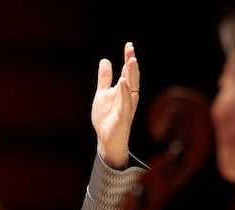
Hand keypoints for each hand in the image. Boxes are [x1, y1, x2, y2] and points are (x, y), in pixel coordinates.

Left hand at [92, 41, 139, 168]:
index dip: (128, 59)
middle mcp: (128, 96)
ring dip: (131, 74)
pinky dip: (124, 92)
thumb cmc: (107, 118)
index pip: (127, 72)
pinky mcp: (124, 116)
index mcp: (124, 90)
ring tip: (131, 60)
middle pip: (131, 77)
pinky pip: (126, 103)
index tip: (128, 46)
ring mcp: (127, 106)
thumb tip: (105, 60)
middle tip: (130, 49)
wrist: (107, 140)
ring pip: (131, 88)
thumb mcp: (102, 94)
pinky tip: (122, 82)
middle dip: (131, 63)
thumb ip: (104, 79)